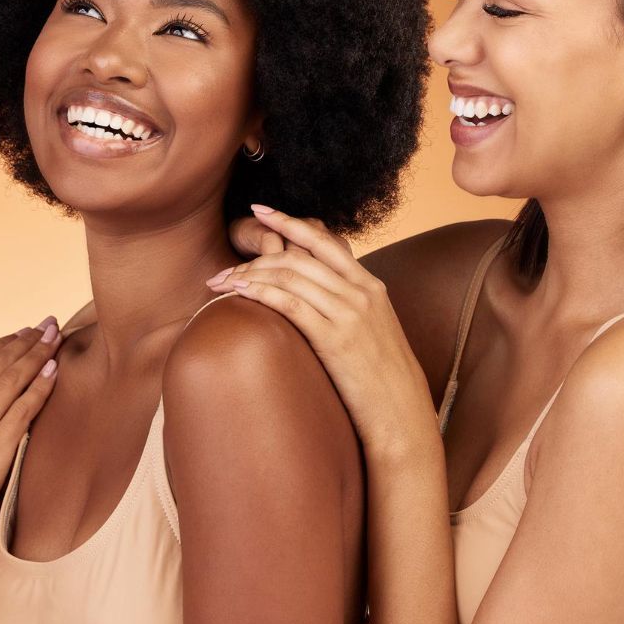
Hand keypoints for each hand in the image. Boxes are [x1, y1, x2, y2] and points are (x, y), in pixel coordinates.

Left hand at [209, 206, 436, 461]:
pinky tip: (239, 292)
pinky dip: (260, 291)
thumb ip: (348, 306)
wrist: (402, 412)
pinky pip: (290, 302)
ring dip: (249, 274)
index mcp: (371, 286)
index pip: (325, 241)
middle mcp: (362, 292)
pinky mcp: (335, 337)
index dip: (290, 222)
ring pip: (290, 275)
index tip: (260, 212)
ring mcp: (350, 312)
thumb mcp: (373, 331)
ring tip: (221, 283)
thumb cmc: (382, 378)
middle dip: (256, 256)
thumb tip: (314, 296)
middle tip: (225, 268)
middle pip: (299, 256)